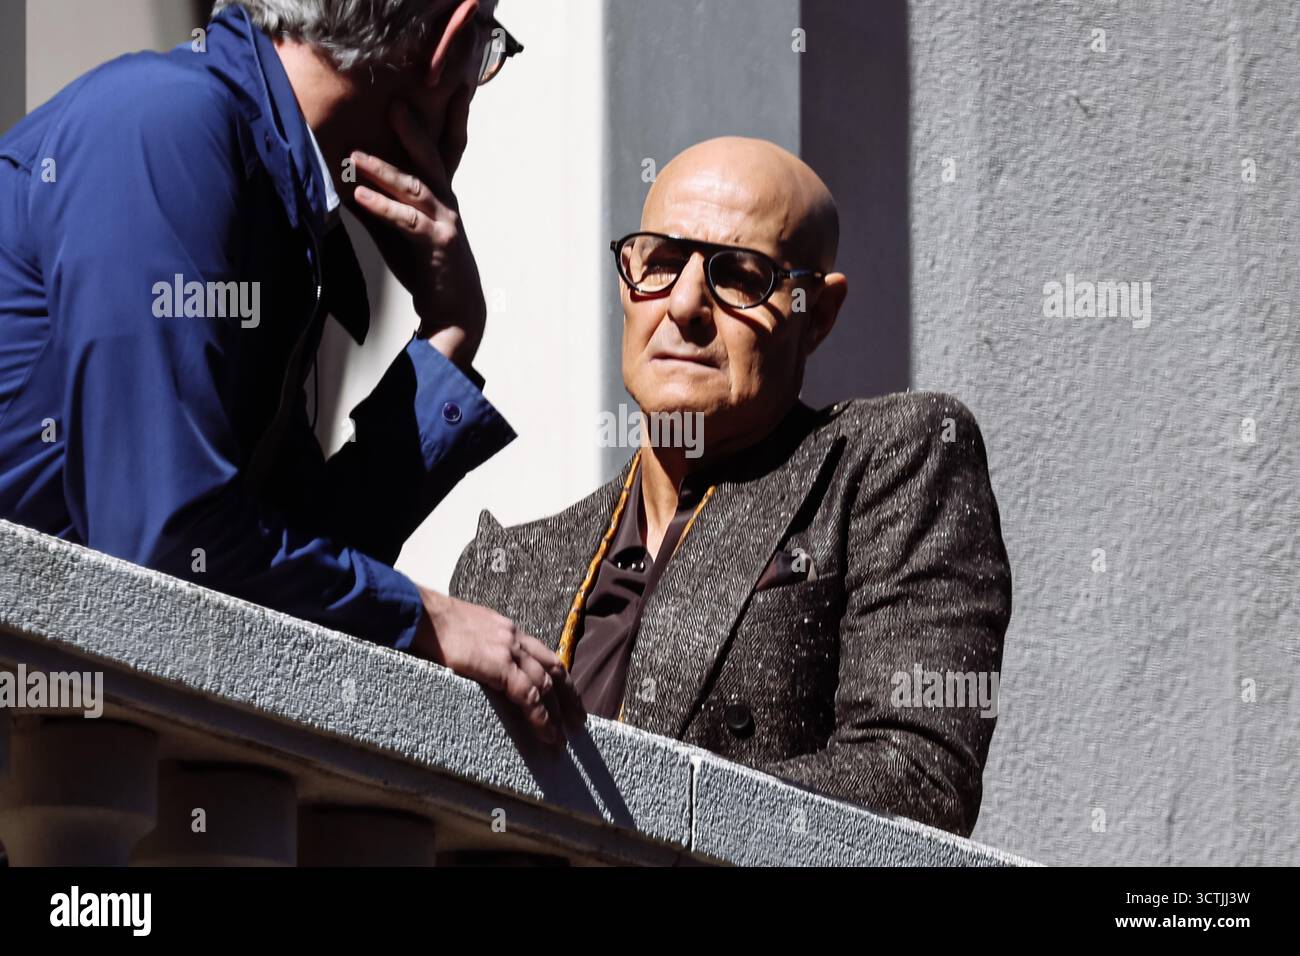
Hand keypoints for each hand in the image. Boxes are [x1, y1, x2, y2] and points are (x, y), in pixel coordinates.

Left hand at [350, 88, 484, 367]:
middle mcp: (447, 203)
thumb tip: (347, 187)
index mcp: (440, 197)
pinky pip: (407, 220)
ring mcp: (445, 222)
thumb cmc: (428, 269)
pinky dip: (382, 206)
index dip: (429, 125)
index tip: (414, 98)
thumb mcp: (402, 234)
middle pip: (430, 159)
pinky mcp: (437, 243)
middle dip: (412, 131)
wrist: (455, 310)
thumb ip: (381, 209)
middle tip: (393, 104)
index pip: (436, 153)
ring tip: (355, 156)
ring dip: (383, 170)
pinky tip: (360, 195)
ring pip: (414, 188)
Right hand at [412, 588, 586, 745]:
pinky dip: (541, 718)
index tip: (567, 696)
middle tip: (578, 722)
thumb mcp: (465, 631)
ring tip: (562, 740)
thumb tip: (477, 664)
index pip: (543, 654)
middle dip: (568, 697)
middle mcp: (515, 638)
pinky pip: (528, 696)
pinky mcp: (500, 666)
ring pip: (545, 685)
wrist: (421, 614)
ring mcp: (509, 651)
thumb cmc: (431, 624)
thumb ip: (479, 646)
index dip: (558, 677)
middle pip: (554, 668)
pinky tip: (547, 734)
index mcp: (507, 629)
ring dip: (557, 714)